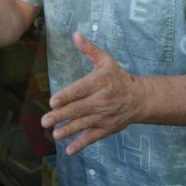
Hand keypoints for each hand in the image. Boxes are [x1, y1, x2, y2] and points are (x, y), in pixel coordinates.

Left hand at [40, 32, 142, 154]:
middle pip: (79, 109)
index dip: (67, 96)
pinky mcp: (107, 128)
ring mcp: (105, 116)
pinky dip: (82, 144)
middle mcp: (102, 101)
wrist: (140, 98)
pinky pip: (93, 137)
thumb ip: (89, 49)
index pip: (81, 90)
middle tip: (45, 120)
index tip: (53, 102)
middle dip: (61, 116)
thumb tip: (75, 34)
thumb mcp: (106, 61)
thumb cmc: (118, 77)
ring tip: (54, 134)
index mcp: (100, 83)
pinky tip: (69, 150)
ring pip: (84, 124)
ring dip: (68, 130)